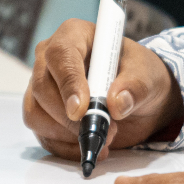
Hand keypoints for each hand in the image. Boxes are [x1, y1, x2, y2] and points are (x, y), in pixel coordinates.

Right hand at [24, 18, 183, 164]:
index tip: (82, 110)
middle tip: (106, 130)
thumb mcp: (147, 76)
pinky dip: (65, 147)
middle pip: (42, 88)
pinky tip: (90, 146)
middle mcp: (50, 59)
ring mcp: (42, 87)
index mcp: (74, 35)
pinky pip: (43, 135)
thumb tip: (116, 103)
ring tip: (105, 137)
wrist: (139, 98)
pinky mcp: (43, 113)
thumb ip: (135, 87)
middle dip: (71, 118)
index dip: (68, 83)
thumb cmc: (140, 75)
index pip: (60, 55)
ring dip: (68, 134)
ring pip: (36, 114)